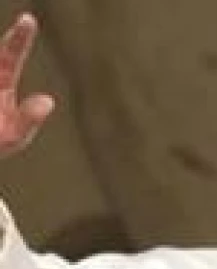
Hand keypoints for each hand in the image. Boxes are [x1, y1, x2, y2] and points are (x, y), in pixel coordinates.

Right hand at [0, 13, 53, 158]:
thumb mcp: (13, 137)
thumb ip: (29, 120)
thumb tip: (48, 101)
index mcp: (2, 81)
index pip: (11, 55)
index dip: (20, 37)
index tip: (29, 19)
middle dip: (13, 40)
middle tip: (25, 21)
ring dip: (1, 104)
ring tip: (3, 114)